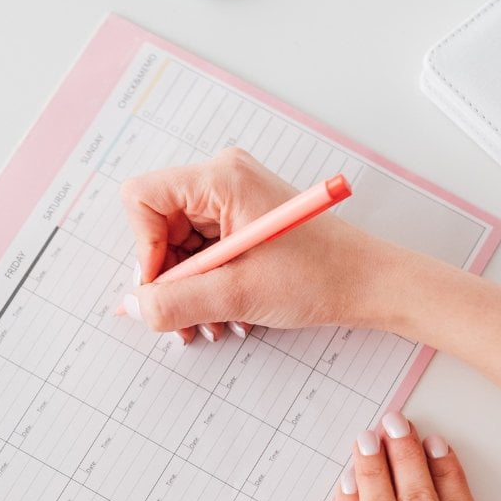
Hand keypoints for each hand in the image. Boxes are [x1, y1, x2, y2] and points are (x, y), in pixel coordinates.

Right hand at [118, 148, 405, 341]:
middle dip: (167, 278)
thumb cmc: (320, 277)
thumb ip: (174, 302)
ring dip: (186, 288)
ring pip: (175, 243)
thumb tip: (130, 306)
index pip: (142, 198)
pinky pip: (198, 249)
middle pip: (157, 225)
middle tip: (183, 320)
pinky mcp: (239, 216)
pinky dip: (203, 283)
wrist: (370, 284)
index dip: (143, 248)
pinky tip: (221, 310)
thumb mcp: (237, 295)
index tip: (162, 287)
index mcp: (221, 178)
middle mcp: (222, 178)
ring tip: (209, 322)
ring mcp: (230, 196)